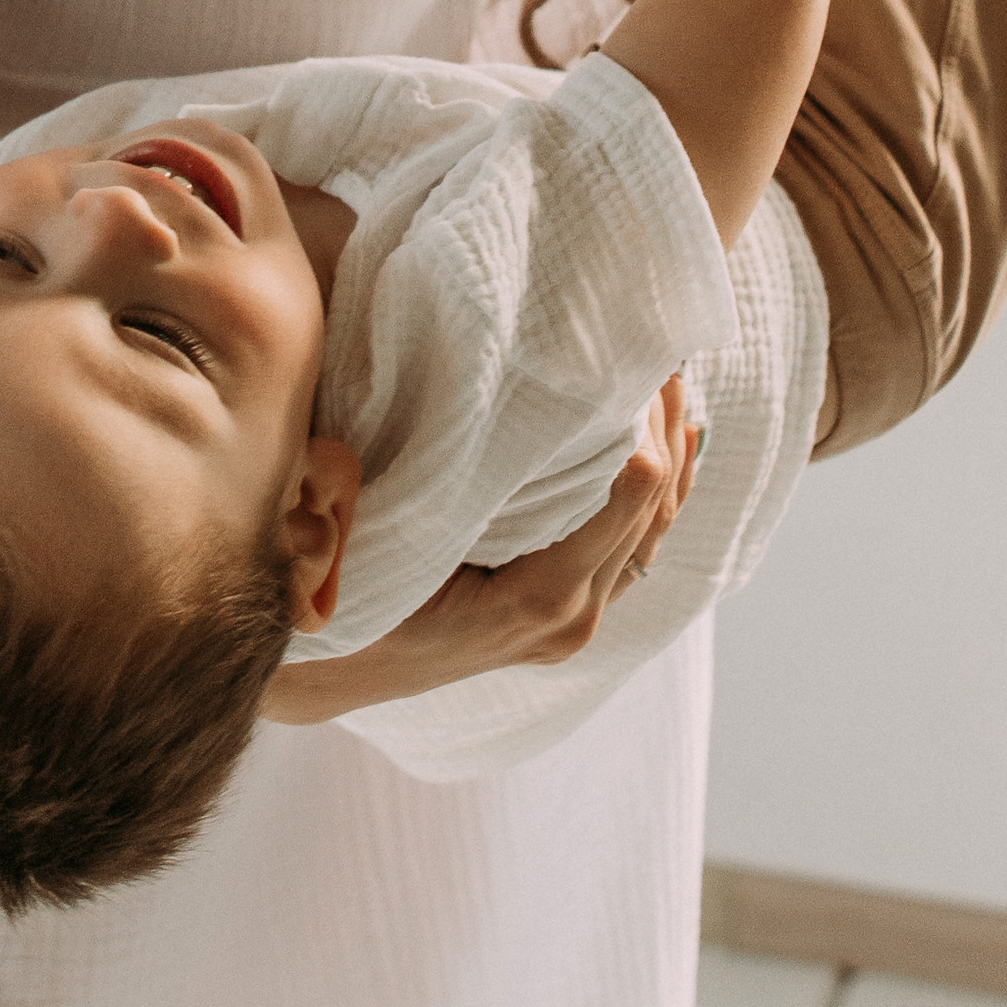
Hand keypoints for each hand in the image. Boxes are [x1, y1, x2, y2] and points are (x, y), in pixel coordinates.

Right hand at [260, 374, 700, 721]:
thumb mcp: (389, 521)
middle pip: (654, 500)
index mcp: (539, 597)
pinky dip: (658, 488)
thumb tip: (476, 371)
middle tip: (653, 339)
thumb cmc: (352, 586)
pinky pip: (638, 547)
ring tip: (667, 371)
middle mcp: (572, 617)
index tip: (628, 347)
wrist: (332, 667)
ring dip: (667, 446)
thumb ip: (439, 461)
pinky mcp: (572, 614)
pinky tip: (674, 436)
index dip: (639, 413)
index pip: (632, 489)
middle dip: (659, 416)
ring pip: (654, 524)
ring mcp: (576, 623)